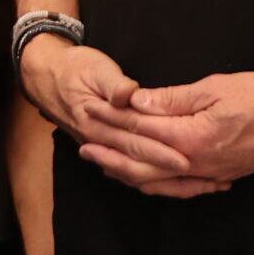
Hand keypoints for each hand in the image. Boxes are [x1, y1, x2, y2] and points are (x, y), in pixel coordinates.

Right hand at [15, 37, 212, 193]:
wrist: (46, 75)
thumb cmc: (74, 69)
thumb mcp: (95, 68)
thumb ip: (114, 83)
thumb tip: (129, 95)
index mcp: (97, 123)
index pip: (134, 141)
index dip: (160, 150)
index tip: (186, 158)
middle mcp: (100, 143)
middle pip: (139, 164)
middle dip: (174, 174)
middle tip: (207, 179)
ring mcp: (103, 150)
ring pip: (137, 176)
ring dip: (170, 184)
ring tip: (204, 186)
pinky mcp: (107, 151)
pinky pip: (132, 175)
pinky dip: (156, 183)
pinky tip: (179, 184)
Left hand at [98, 69, 253, 194]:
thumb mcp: (214, 87)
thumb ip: (171, 98)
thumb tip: (135, 101)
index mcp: (191, 138)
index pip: (140, 130)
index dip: (112, 120)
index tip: (88, 111)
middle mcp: (197, 163)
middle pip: (142, 163)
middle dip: (110, 154)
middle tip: (83, 147)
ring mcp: (211, 173)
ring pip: (160, 181)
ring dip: (129, 173)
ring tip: (105, 166)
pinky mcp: (222, 175)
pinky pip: (182, 187)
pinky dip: (159, 185)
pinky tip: (147, 181)